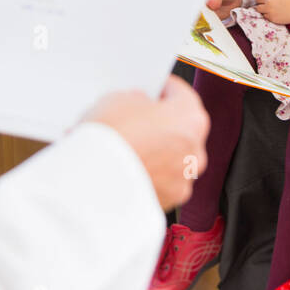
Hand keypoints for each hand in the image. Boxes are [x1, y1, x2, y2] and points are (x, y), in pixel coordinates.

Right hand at [82, 76, 208, 211]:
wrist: (93, 184)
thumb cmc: (110, 138)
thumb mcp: (117, 99)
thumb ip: (134, 99)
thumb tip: (137, 106)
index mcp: (191, 117)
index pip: (180, 93)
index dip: (163, 88)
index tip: (153, 88)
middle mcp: (195, 150)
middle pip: (178, 129)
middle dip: (157, 123)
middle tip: (133, 119)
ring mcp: (183, 179)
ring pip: (169, 159)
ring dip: (152, 152)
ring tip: (121, 148)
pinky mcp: (168, 202)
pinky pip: (158, 182)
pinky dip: (144, 175)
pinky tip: (120, 169)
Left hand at [256, 0, 289, 23]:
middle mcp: (268, 3)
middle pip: (258, 3)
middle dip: (262, 2)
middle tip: (269, 3)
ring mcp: (270, 12)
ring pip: (260, 11)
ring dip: (264, 9)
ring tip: (271, 8)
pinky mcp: (274, 19)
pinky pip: (266, 17)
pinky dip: (269, 14)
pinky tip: (276, 12)